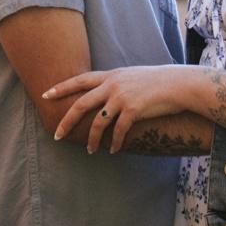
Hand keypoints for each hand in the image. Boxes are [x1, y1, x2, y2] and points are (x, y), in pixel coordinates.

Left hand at [45, 66, 202, 152]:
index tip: (46, 94)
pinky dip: (114, 143)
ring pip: (98, 122)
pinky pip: (117, 131)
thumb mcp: (133, 76)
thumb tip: (105, 95)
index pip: (80, 80)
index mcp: (111, 75)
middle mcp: (113, 84)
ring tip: (92, 150)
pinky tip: (113, 150)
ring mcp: (122, 97)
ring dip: (93, 139)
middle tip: (57, 135)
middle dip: (66, 121)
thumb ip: (117, 83)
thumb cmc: (158, 82)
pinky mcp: (133, 110)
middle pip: (81, 104)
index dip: (62, 88)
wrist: (179, 84)